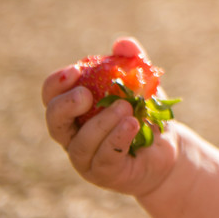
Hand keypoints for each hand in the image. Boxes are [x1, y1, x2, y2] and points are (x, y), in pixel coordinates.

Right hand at [42, 37, 179, 196]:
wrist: (166, 145)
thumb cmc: (145, 112)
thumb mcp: (142, 84)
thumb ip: (132, 63)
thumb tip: (123, 44)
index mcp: (74, 109)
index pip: (51, 96)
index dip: (56, 83)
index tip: (76, 70)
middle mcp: (72, 135)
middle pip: (54, 121)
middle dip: (65, 105)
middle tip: (86, 94)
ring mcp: (85, 158)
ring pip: (81, 143)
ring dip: (101, 122)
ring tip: (125, 108)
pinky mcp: (104, 174)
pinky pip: (104, 158)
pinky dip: (116, 139)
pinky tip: (131, 124)